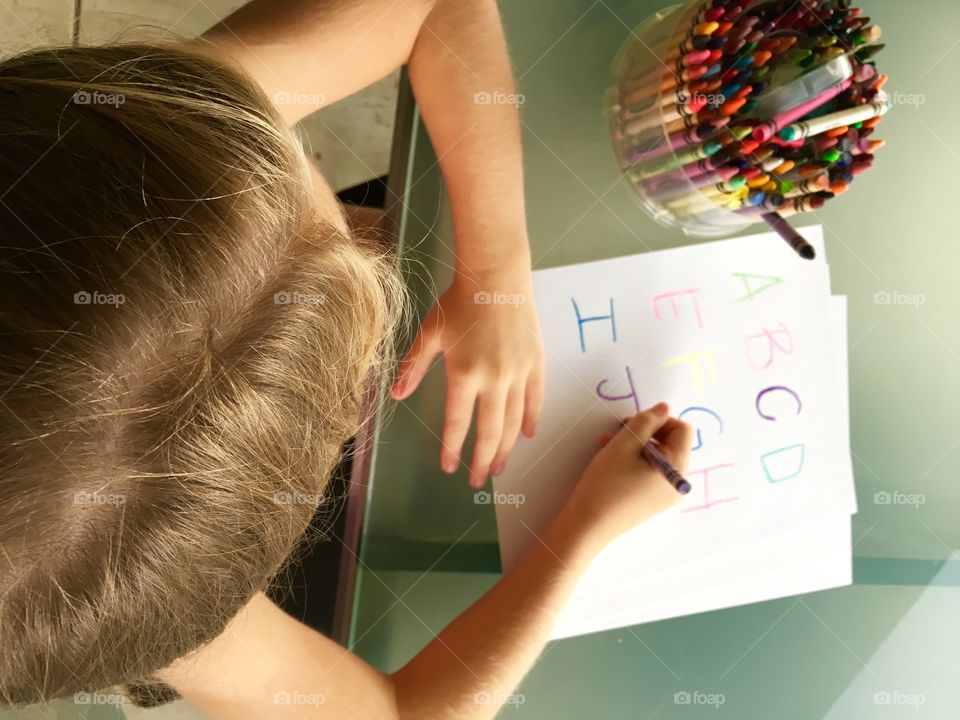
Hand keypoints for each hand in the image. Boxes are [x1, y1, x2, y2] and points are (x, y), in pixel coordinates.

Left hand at [390, 275, 543, 487]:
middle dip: (482, 460)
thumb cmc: (459, 303)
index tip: (450, 468)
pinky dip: (531, 419)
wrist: (496, 277)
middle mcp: (494, 380)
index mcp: (465, 375)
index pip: (458, 423)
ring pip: (513, 420)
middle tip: (477, 480)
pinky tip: (527, 435)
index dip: (453, 449)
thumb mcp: (430, 334)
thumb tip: (396, 396)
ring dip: (506, 447)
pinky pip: (535, 398)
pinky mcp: (535, 363)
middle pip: (490, 431)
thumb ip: (413, 367)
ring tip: (499, 467)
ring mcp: (518, 373)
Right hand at [565, 403, 693, 542]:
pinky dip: (637, 461)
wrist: (588, 525)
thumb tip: (664, 408)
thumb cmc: (606, 483)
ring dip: (638, 445)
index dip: (659, 420)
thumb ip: (646, 421)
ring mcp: (667, 495)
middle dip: (646, 432)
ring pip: (660, 457)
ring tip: (609, 445)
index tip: (633, 422)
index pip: (682, 430)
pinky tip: (613, 461)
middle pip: (672, 443)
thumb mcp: (624, 443)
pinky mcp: (654, 502)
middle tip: (618, 431)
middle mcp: (679, 483)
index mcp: (678, 468)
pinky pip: (653, 473)